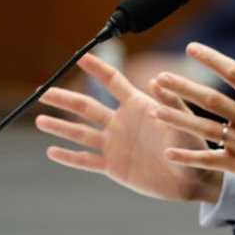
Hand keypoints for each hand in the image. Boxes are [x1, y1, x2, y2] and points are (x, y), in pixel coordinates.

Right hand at [35, 53, 222, 202]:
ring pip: (81, 133)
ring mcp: (115, 144)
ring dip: (60, 127)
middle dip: (65, 99)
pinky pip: (87, 161)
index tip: (80, 55)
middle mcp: (121, 122)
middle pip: (87, 107)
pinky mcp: (113, 167)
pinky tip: (51, 151)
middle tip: (44, 92)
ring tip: (40, 120)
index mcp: (137, 106)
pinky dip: (69, 157)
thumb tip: (158, 80)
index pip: (113, 82)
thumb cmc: (194, 145)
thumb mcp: (183, 121)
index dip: (98, 68)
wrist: (193, 178)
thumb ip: (171, 102)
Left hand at [151, 29, 234, 206]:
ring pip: (205, 129)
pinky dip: (189, 157)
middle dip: (182, 88)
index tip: (190, 48)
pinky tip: (168, 152)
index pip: (233, 72)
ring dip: (178, 120)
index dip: (211, 59)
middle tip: (159, 79)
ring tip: (154, 111)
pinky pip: (210, 160)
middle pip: (211, 100)